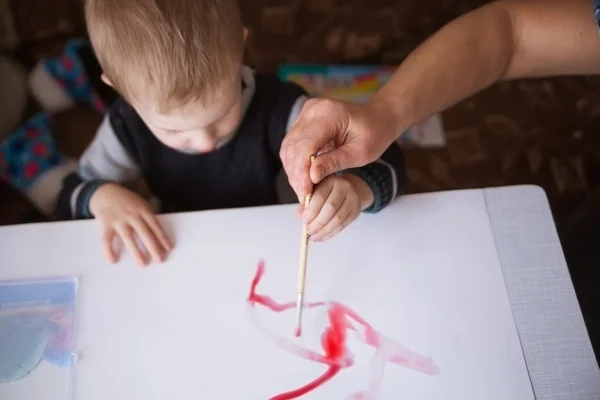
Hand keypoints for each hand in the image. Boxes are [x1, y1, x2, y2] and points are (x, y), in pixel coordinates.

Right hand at [89, 183, 171, 265]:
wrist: (105, 191)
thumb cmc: (127, 201)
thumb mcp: (141, 204)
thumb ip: (148, 218)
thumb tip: (158, 237)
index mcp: (143, 210)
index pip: (155, 225)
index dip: (162, 237)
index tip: (168, 249)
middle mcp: (132, 215)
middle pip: (144, 232)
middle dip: (153, 247)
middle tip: (160, 260)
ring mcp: (118, 220)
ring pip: (128, 237)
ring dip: (136, 251)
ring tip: (143, 263)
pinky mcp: (105, 224)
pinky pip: (106, 239)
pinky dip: (109, 250)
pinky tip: (113, 260)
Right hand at [280, 97, 401, 200]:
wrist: (376, 118)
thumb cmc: (374, 133)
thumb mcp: (360, 152)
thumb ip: (334, 162)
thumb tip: (312, 177)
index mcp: (329, 113)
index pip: (305, 145)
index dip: (302, 171)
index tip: (306, 192)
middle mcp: (312, 110)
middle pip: (293, 146)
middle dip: (296, 174)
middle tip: (304, 196)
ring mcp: (306, 114)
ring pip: (289, 147)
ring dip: (294, 171)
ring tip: (304, 191)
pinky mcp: (303, 122)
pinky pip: (293, 146)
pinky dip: (296, 164)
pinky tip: (304, 180)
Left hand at [299, 174, 373, 241]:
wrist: (349, 190)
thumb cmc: (326, 192)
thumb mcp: (315, 191)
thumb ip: (307, 202)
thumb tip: (300, 216)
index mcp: (331, 180)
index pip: (321, 196)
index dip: (311, 210)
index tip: (304, 221)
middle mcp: (344, 187)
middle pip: (331, 208)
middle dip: (318, 222)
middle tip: (308, 231)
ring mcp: (352, 199)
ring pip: (337, 219)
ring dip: (324, 231)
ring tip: (313, 237)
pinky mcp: (355, 211)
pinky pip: (342, 225)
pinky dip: (330, 233)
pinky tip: (322, 237)